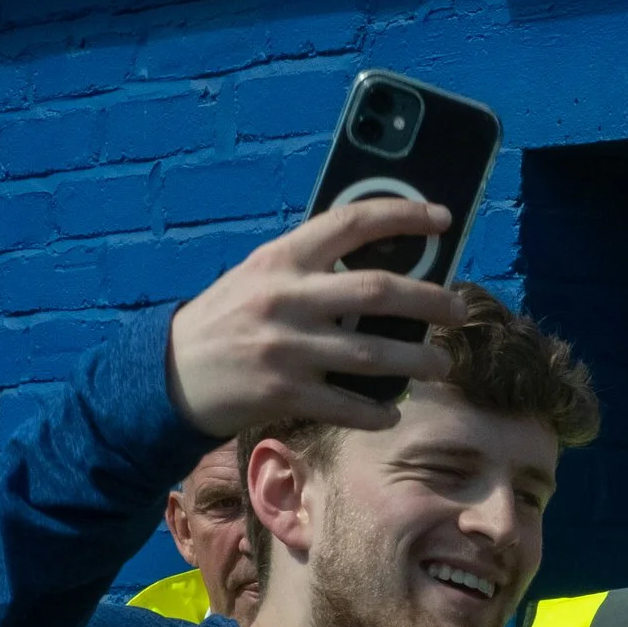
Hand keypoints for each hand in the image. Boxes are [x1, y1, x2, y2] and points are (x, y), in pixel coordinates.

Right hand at [165, 199, 464, 437]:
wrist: (168, 373)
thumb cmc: (228, 319)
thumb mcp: (260, 276)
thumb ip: (311, 268)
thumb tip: (385, 265)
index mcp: (282, 258)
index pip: (350, 222)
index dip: (402, 215)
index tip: (442, 218)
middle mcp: (285, 298)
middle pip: (377, 291)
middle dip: (430, 300)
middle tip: (459, 310)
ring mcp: (286, 348)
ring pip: (373, 355)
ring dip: (417, 362)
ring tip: (441, 364)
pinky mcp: (283, 394)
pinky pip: (347, 406)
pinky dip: (376, 412)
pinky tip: (391, 412)